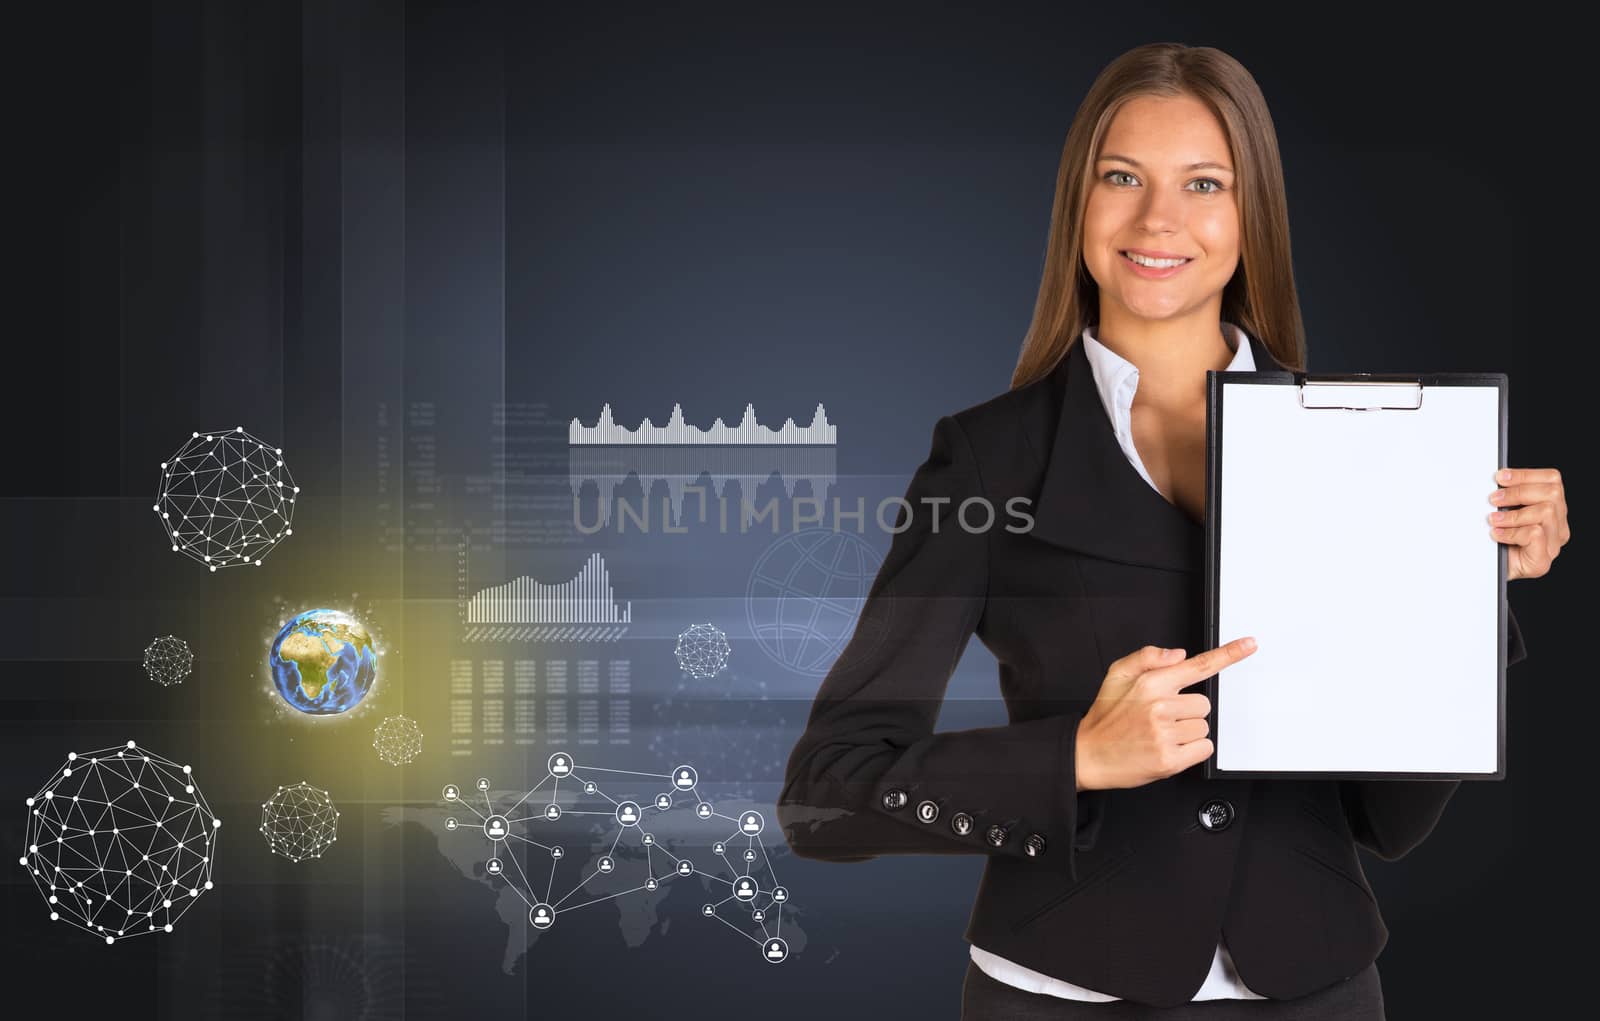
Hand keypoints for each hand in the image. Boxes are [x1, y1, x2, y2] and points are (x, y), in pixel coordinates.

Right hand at [1074, 638, 1257, 791]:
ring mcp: (1165, 734)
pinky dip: (1191, 751)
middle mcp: (1159, 706)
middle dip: (1187, 711)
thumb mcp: (1116, 675)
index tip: (1249, 645)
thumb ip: (1146, 657)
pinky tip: (1168, 748)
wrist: (1087, 754)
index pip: (1197, 666)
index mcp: (1149, 683)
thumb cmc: (1105, 717)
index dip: (1228, 655)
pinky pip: (1203, 748)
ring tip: (1159, 735)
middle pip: (1204, 704)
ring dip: (1187, 732)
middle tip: (1161, 719)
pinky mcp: (1170, 759)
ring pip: (1203, 727)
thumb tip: (1179, 654)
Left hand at [1490, 468, 1568, 580]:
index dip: (1526, 474)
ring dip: (1514, 514)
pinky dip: (1512, 532)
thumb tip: (1497, 477)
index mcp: (1553, 509)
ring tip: (1494, 520)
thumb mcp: (1500, 511)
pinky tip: (1497, 535)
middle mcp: (1557, 526)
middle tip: (1493, 500)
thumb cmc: (1493, 541)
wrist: (1485, 573)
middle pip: (1553, 492)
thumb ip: (1506, 494)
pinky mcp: (1542, 561)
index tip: (1500, 477)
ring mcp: (1552, 545)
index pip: (1552, 480)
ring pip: (1547, 511)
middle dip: (1518, 492)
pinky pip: (1535, 534)